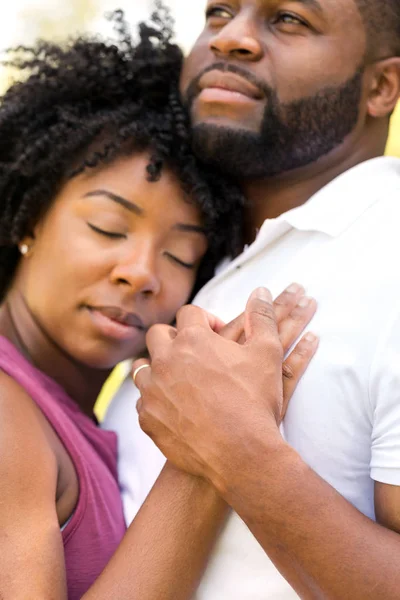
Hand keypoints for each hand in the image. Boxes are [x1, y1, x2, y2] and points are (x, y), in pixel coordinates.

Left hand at [133, 285, 317, 487]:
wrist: (241, 454)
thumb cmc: (255, 401)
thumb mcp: (267, 353)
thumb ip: (262, 317)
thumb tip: (260, 290)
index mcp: (193, 339)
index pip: (189, 314)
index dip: (204, 320)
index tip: (217, 334)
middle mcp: (165, 360)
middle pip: (158, 334)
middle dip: (174, 338)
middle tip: (194, 353)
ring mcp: (152, 390)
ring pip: (142, 367)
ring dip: (157, 367)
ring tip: (177, 379)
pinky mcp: (147, 419)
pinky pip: (142, 401)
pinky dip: (155, 400)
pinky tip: (174, 408)